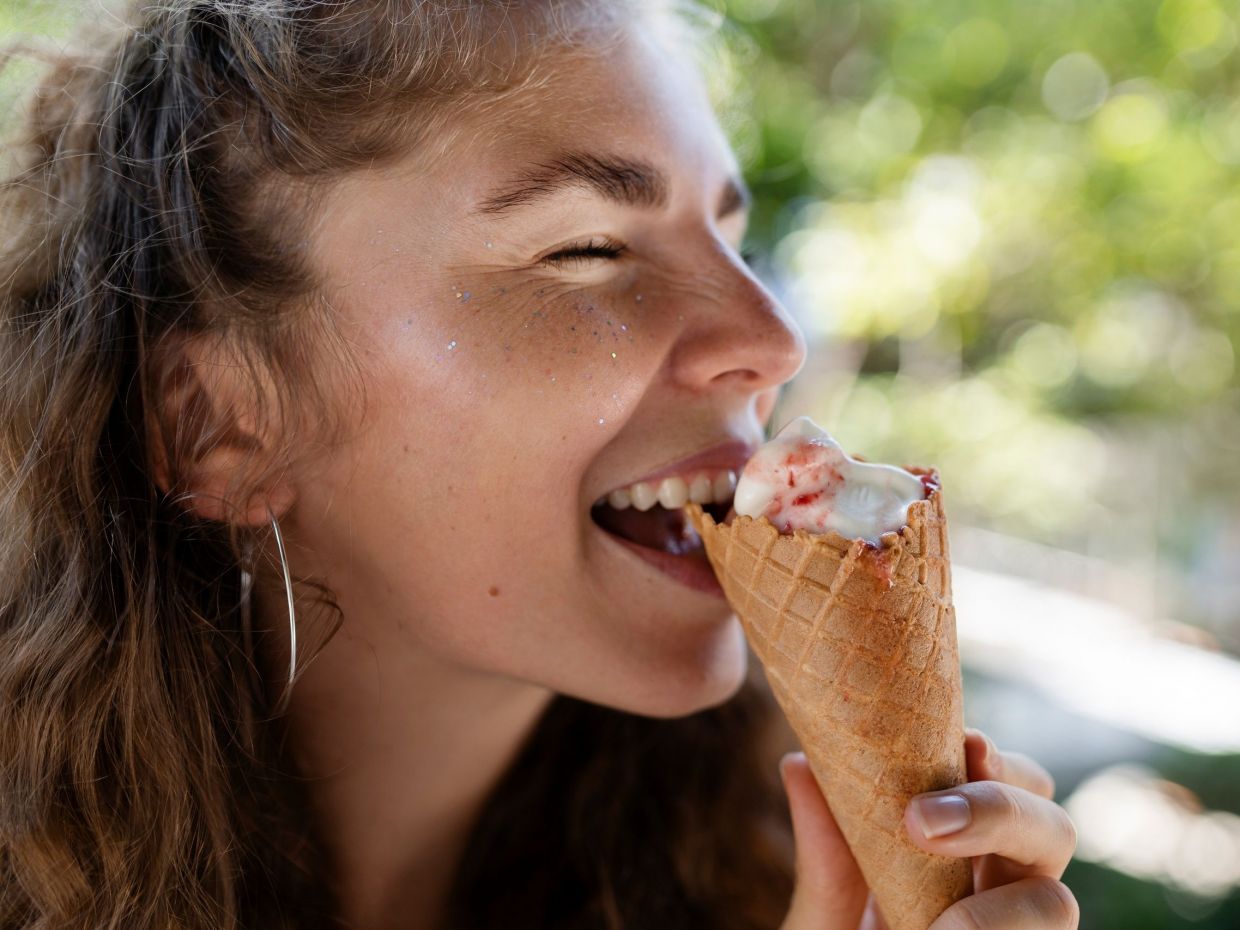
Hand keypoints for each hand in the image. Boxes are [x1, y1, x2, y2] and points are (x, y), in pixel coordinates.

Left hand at [777, 728, 1078, 929]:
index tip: (962, 741)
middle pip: (1049, 826)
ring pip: (1058, 905)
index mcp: (962, 857)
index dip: (994, 758)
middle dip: (998, 808)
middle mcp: (1002, 893)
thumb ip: (823, 859)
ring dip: (999, 910)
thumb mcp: (824, 924)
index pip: (1005, 783)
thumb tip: (797, 762)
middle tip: (920, 823)